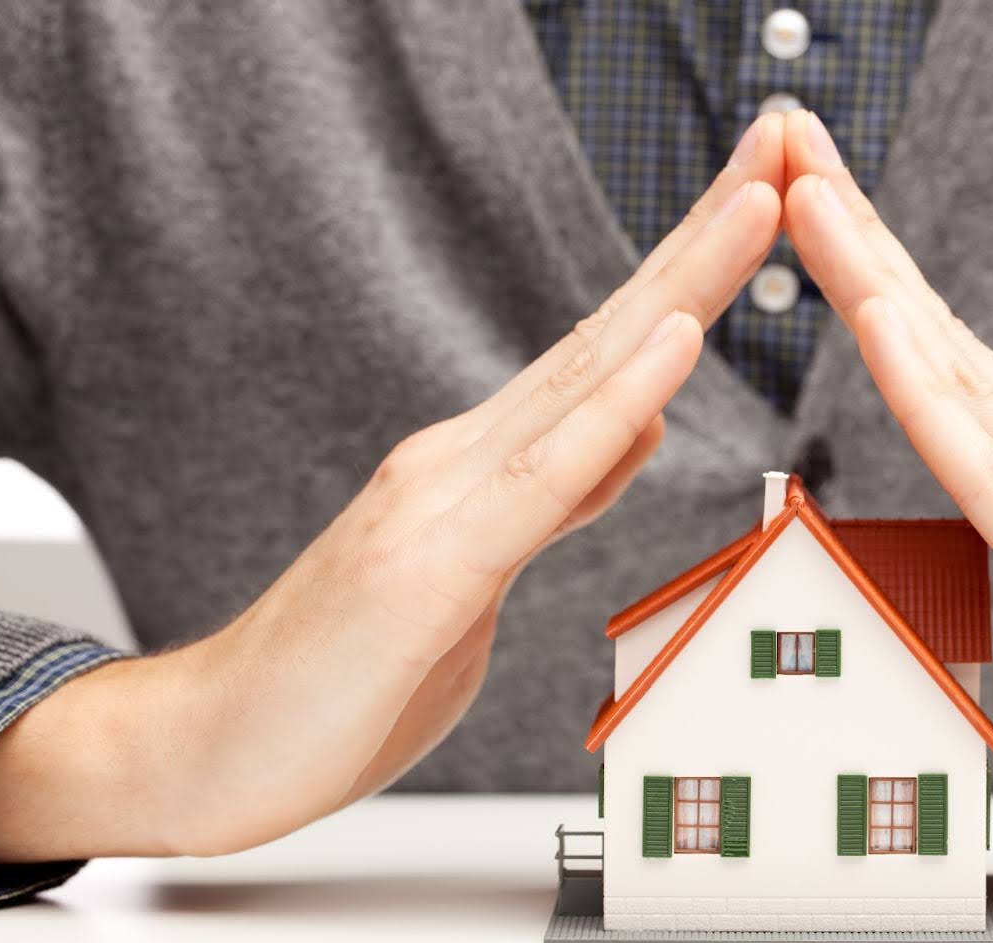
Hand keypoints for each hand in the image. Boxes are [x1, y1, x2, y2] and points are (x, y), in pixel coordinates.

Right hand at [0, 115, 787, 861]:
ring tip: (762, 199)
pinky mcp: (427, 565)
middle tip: (786, 146)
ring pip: (590, 377)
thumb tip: (633, 432)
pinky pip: (543, 476)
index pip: (612, 352)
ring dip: (686, 284)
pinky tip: (674, 338)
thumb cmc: (343, 677)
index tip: (765, 204)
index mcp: (487, 464)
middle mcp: (464, 455)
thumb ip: (556, 498)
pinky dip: (616, 404)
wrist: (206, 746)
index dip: (693, 274)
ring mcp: (438, 497)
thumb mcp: (477, 576)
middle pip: (613, 333)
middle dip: (707, 239)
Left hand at [779, 111, 992, 891]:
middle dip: (859, 233)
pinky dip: (924, 383)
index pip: (944, 357)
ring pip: (951, 369)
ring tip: (808, 188)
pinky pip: (983, 462)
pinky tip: (881, 316)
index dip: (873, 275)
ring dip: (872, 272)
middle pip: (938, 328)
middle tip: (792, 139)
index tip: (813, 202)